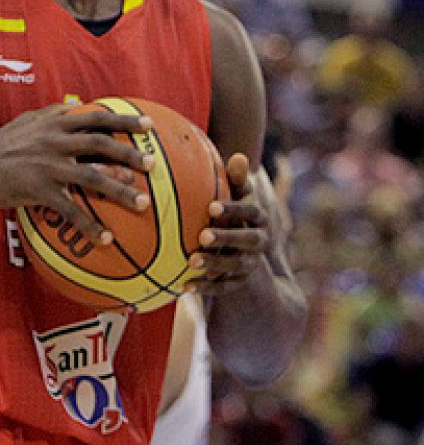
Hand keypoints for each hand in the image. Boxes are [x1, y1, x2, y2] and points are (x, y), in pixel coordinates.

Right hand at [0, 104, 154, 244]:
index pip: (96, 117)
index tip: (148, 124)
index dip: (124, 120)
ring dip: (120, 190)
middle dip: (131, 154)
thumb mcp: (26, 122)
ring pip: (93, 177)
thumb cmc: (1, 145)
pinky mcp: (40, 191)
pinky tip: (106, 239)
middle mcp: (55, 142)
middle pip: (101, 145)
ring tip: (142, 203)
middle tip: (153, 164)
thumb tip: (76, 106)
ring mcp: (48, 166)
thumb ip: (52, 114)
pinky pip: (70, 210)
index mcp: (54, 124)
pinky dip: (90, 226)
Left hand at [188, 154, 269, 295]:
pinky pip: (225, 287)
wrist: (243, 245)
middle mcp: (259, 241)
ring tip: (190, 261)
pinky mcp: (239, 280)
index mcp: (258, 218)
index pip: (251, 212)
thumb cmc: (231, 209)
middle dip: (226, 238)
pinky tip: (185, 286)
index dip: (233, 210)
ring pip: (236, 265)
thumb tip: (238, 156)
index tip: (211, 207)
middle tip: (202, 235)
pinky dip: (206, 287)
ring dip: (214, 263)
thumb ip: (235, 179)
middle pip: (248, 241)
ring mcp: (250, 262)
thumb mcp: (235, 194)